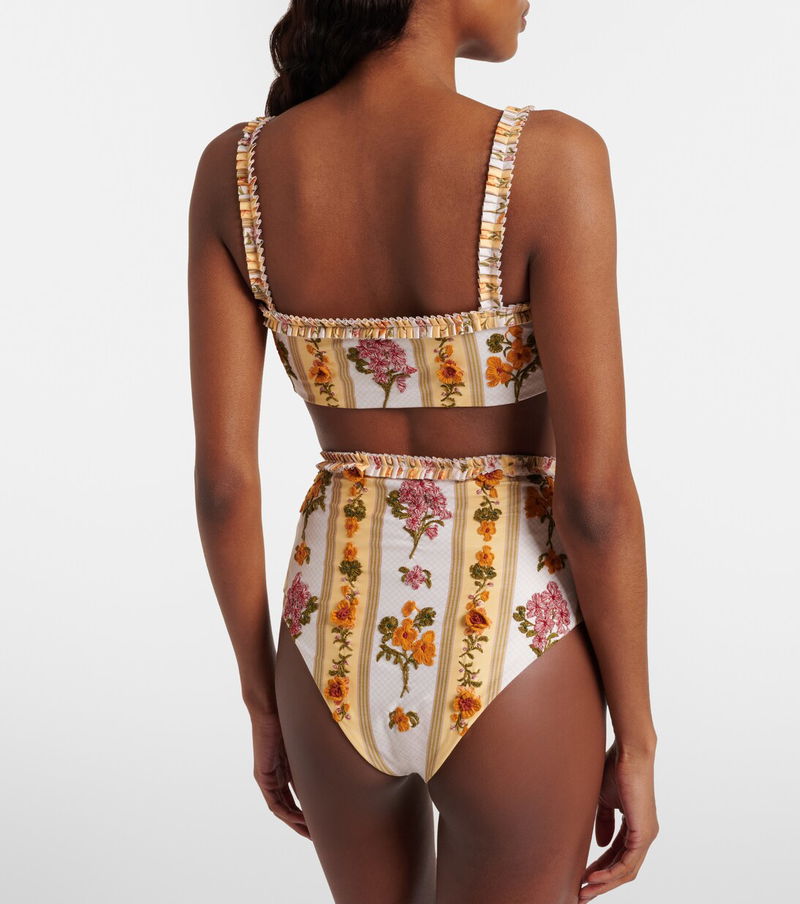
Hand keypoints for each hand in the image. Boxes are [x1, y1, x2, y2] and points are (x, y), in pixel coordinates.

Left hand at [250, 710, 309, 838]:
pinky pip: (274, 802)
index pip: (295, 797)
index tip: (321, 821)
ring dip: (295, 822)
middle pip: (288, 807)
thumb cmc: (289, 717)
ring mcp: (267, 777)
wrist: (272, 707)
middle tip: (317, 836)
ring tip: (311, 832)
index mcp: (285, 769)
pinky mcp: (263, 776)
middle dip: (302, 823)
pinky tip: (300, 818)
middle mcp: (274, 776)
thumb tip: (338, 760)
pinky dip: (287, 812)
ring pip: (281, 808)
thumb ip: (315, 756)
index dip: (307, 811)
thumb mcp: (305, 744)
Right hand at [579, 739, 657, 900]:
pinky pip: (628, 862)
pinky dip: (611, 873)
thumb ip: (604, 822)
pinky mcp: (644, 833)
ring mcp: (646, 835)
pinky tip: (595, 877)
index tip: (582, 876)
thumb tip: (600, 843)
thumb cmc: (616, 768)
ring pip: (626, 870)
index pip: (617, 855)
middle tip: (582, 893)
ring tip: (585, 890)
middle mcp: (644, 834)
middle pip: (623, 868)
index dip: (600, 867)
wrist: (628, 753)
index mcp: (635, 826)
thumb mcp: (605, 800)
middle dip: (601, 883)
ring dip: (604, 882)